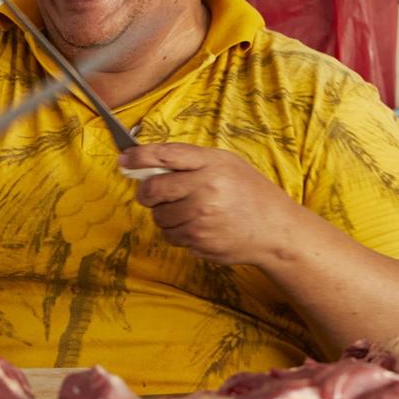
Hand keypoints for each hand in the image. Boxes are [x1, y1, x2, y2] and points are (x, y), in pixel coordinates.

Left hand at [119, 143, 301, 265]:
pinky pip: (172, 236)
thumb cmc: (248, 191)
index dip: (137, 158)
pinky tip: (198, 226)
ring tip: (188, 210)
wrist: (275, 229)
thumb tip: (146, 163)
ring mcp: (201, 219)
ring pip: (159, 217)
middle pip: (152, 190)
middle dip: (146, 193)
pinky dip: (178, 232)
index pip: (163, 156)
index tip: (124, 161)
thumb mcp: (224, 163)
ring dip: (165, 214)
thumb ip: (189, 160)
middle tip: (153, 193)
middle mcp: (205, 190)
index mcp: (210, 165)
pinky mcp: (200, 242)